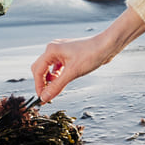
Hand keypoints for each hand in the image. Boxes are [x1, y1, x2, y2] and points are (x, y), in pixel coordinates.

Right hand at [30, 8, 144, 102]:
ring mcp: (61, 51)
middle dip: (42, 82)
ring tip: (55, 89)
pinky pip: (57, 67)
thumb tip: (44, 98)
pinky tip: (61, 81)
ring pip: (48, 68)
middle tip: (47, 95)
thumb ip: (56, 86)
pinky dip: (57, 75)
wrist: (107, 45)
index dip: (39, 86)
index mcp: (51, 50)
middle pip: (39, 68)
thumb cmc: (91, 55)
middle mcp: (54, 48)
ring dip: (49, 79)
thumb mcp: (72, 73)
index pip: (38, 71)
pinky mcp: (68, 54)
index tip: (42, 99)